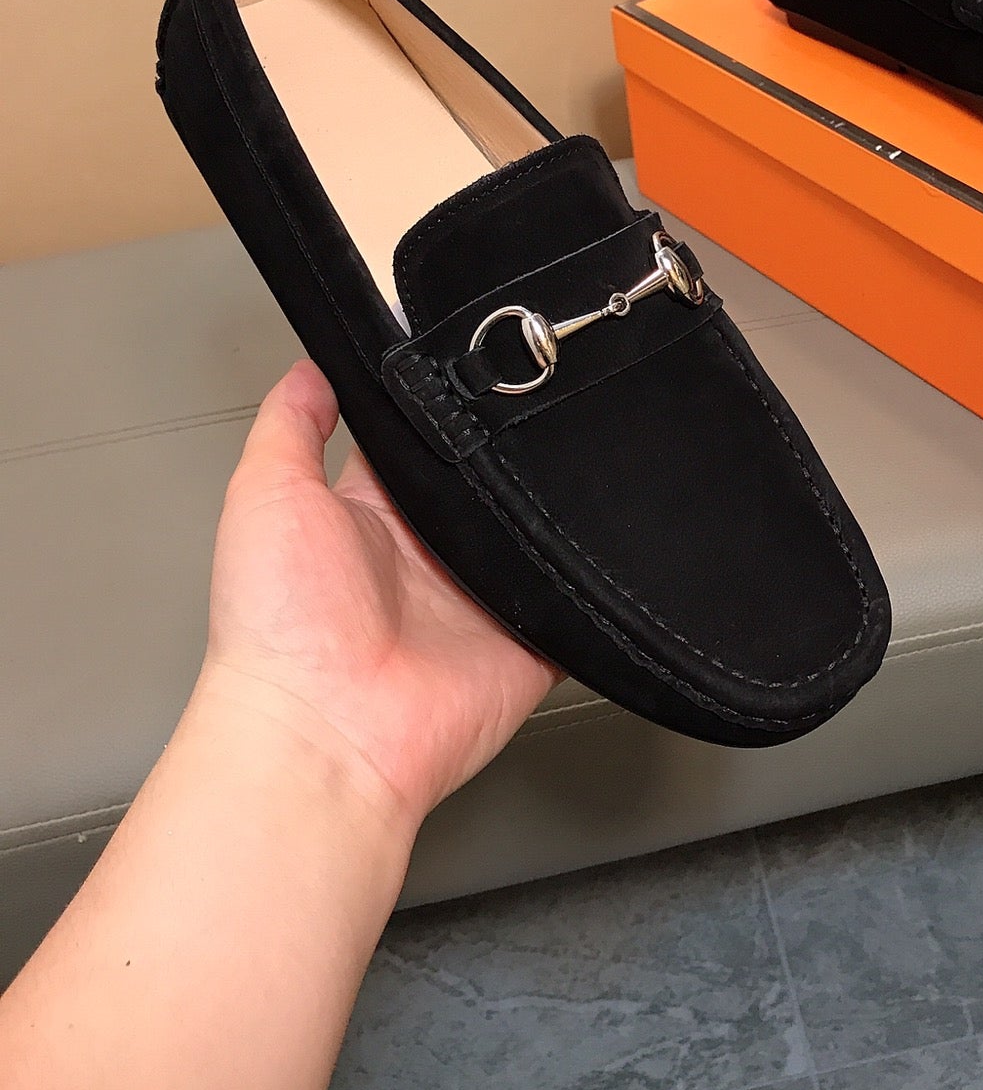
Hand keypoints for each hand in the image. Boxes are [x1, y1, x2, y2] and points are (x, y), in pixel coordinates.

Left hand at [203, 359, 559, 839]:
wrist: (325, 733)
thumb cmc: (278, 630)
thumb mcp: (265, 496)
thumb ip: (291, 425)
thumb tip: (313, 365)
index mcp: (375, 517)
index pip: (426, 443)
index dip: (451, 406)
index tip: (483, 357)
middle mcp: (432, 555)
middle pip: (492, 481)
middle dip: (517, 448)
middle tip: (549, 398)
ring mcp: (485, 599)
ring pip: (542, 532)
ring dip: (558, 506)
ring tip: (586, 456)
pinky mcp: (532, 641)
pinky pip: (580, 602)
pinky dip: (598, 578)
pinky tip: (610, 538)